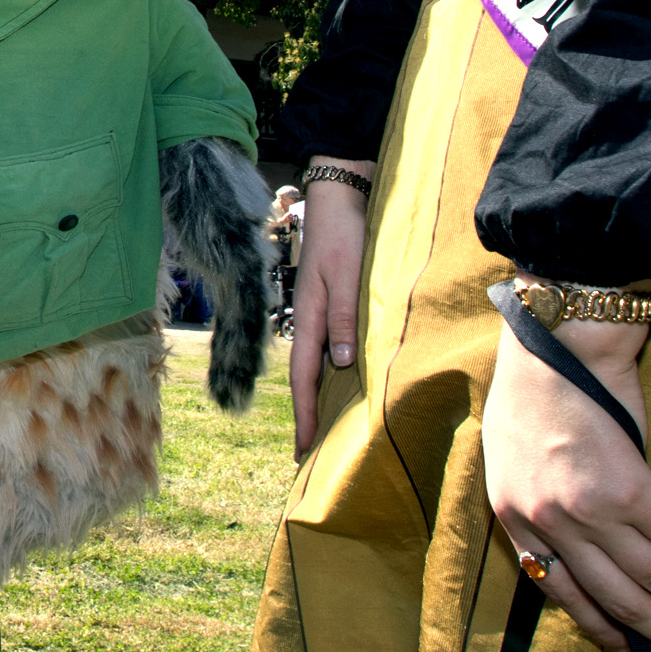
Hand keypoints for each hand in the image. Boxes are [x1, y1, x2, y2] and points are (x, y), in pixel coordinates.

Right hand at [288, 159, 370, 453]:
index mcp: (309, 316)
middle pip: (305, 377)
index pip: (305, 377)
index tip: (304, 450)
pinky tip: (335, 381)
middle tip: (307, 453)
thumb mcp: (347, 276)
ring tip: (320, 427)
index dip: (306, 414)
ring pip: (314, 363)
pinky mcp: (329, 302)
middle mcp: (309, 318)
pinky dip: (326, 372)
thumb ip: (344, 319)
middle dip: (306, 415)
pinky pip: (325, 347)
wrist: (339, 198)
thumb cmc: (344, 235)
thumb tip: (341, 364)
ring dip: (316, 397)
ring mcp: (317, 311)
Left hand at [482, 317, 650, 651]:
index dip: (604, 629)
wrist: (558, 346)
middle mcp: (552, 525)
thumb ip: (544, 516)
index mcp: (516, 521)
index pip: (562, 594)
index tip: (634, 651)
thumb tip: (589, 561)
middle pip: (616, 598)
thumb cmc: (534, 400)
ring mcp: (592, 509)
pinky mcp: (631, 487)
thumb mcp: (513, 467)